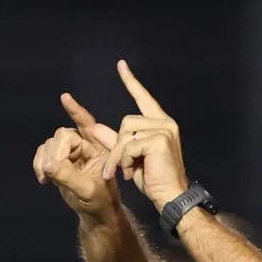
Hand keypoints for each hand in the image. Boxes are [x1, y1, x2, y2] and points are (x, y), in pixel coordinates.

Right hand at [32, 93, 118, 217]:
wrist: (96, 213)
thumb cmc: (99, 201)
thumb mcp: (86, 191)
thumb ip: (68, 177)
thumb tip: (48, 165)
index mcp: (99, 147)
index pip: (87, 124)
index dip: (75, 111)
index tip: (64, 98)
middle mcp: (85, 145)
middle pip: (63, 136)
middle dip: (55, 152)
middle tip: (51, 171)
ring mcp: (71, 151)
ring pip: (51, 144)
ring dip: (45, 159)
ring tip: (47, 177)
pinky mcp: (60, 159)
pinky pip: (44, 153)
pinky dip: (39, 163)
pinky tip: (43, 178)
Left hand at [97, 60, 190, 206]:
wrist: (170, 197)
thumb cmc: (153, 180)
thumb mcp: (130, 158)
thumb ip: (114, 141)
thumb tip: (92, 127)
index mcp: (160, 123)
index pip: (143, 98)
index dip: (131, 82)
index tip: (120, 65)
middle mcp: (165, 122)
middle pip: (126, 121)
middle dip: (117, 146)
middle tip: (118, 168)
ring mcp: (164, 129)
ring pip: (126, 133)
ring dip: (119, 155)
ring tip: (125, 171)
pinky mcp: (160, 139)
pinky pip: (129, 145)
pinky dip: (124, 160)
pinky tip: (131, 173)